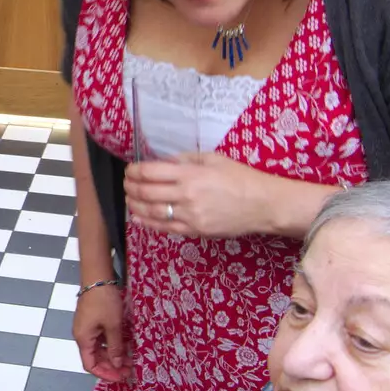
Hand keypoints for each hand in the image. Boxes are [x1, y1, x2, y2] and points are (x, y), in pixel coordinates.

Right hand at [73, 283, 130, 382]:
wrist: (97, 278)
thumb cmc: (104, 301)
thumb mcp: (113, 326)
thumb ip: (115, 347)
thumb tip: (117, 365)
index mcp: (83, 339)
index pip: (90, 365)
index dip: (105, 374)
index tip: (121, 377)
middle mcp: (82, 336)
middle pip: (95, 358)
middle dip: (112, 366)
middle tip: (131, 369)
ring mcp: (87, 328)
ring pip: (99, 349)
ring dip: (113, 356)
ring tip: (131, 359)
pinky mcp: (92, 321)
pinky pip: (101, 339)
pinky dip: (112, 345)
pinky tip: (125, 346)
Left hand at [124, 153, 276, 239]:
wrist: (262, 204)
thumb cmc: (240, 178)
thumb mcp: (213, 159)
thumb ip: (185, 160)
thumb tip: (163, 162)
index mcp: (190, 175)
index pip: (150, 172)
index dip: (134, 171)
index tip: (130, 169)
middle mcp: (186, 195)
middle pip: (146, 192)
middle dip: (130, 187)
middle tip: (126, 183)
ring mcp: (189, 215)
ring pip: (151, 212)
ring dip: (134, 205)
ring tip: (128, 199)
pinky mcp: (194, 230)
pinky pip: (165, 228)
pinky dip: (147, 223)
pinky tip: (138, 218)